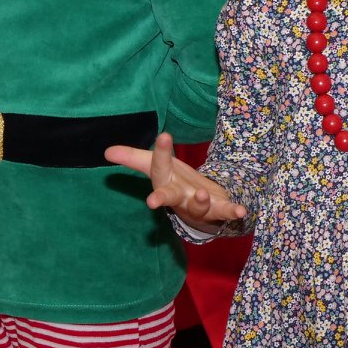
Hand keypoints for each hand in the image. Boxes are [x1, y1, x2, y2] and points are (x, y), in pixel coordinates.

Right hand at [105, 133, 248, 232]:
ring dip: (199, 202)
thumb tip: (106, 151)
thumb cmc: (174, 183)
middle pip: (169, 195)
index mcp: (164, 180)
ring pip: (196, 206)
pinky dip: (232, 211)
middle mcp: (178, 196)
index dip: (161, 151)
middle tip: (152, 202)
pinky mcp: (217, 211)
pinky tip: (242, 210)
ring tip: (202, 194)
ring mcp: (197, 206)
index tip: (164, 136)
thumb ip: (133, 157)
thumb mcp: (156, 166)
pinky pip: (224, 212)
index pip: (159, 164)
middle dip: (161, 198)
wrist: (200, 211)